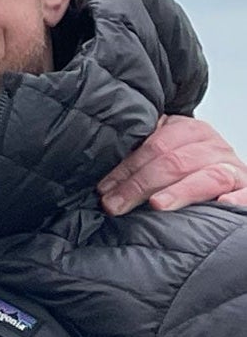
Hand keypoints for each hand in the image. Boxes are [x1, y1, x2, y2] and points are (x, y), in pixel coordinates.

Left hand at [98, 114, 246, 214]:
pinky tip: (222, 204)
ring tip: (156, 205)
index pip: (155, 147)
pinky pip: (245, 193)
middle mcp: (212, 146)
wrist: (222, 175)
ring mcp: (232, 168)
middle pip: (174, 162)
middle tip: (115, 205)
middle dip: (139, 185)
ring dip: (180, 191)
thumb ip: (137, 159)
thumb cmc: (180, 169)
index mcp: (189, 131)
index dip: (126, 169)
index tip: (104, 190)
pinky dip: (236, 199)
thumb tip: (104, 183)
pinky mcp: (246, 189)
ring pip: (207, 176)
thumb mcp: (159, 154)